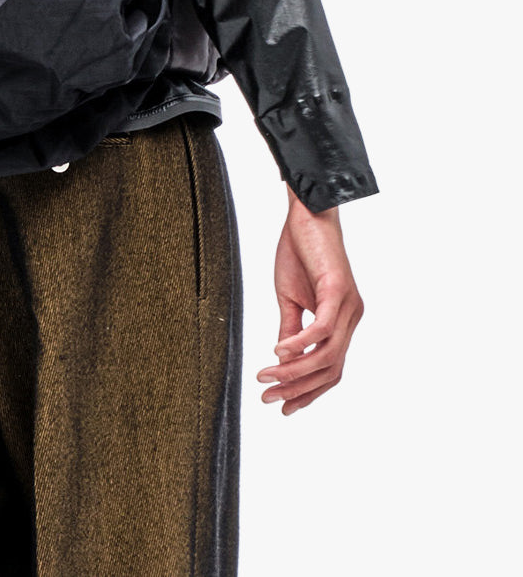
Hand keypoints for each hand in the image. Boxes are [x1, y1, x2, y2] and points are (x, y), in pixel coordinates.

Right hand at [255, 185, 364, 414]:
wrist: (307, 213)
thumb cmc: (299, 251)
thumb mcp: (290, 298)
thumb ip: (290, 331)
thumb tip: (283, 361)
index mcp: (343, 321)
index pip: (331, 369)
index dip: (309, 392)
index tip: (284, 406)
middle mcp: (353, 318)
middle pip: (330, 369)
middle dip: (299, 389)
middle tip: (270, 399)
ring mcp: (349, 306)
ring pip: (327, 355)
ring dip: (295, 371)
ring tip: (268, 377)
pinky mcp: (339, 290)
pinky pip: (322, 328)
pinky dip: (300, 344)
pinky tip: (278, 351)